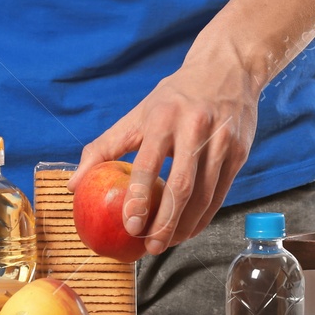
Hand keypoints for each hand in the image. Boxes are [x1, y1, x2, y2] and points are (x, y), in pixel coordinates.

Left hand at [72, 46, 258, 254]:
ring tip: (167, 242)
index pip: (149, 163)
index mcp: (164, 117)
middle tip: (150, 246)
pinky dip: (205, 216)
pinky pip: (221, 193)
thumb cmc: (174, 97)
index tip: (130, 225)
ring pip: (205, 194)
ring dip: (186, 225)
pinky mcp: (240, 151)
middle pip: (181, 186)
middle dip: (165, 222)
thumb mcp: (138, 114)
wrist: (227, 68)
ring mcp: (222, 140)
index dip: (138, 197)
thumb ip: (104, 148)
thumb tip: (74, 185)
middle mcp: (195, 128)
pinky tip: (189, 229)